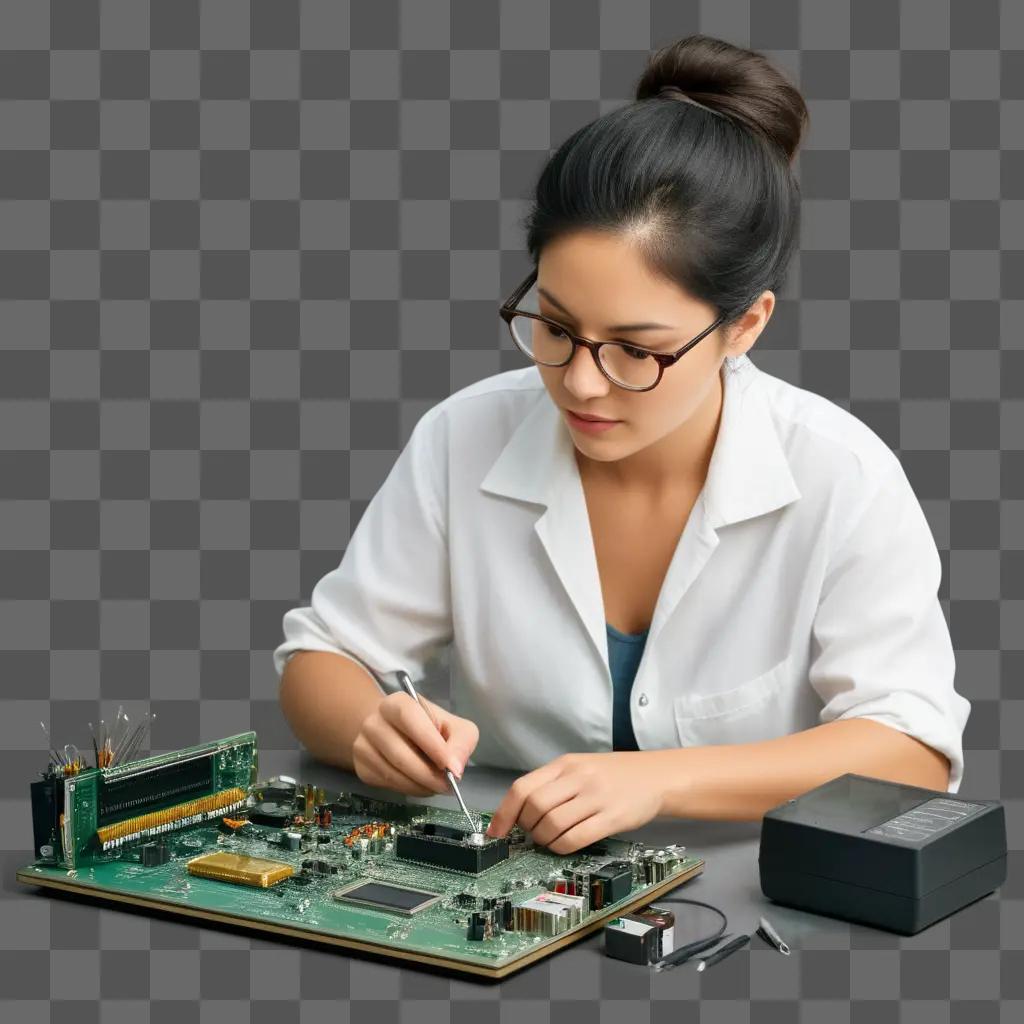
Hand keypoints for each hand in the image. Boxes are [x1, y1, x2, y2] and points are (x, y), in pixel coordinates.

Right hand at [352, 691, 479, 797]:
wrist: (396, 731)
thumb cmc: (429, 727)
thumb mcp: (454, 727)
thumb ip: (461, 742)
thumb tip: (456, 768)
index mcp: (396, 703)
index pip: (410, 718)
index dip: (431, 744)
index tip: (451, 767)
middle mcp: (374, 722)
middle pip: (400, 754)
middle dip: (428, 775)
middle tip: (448, 785)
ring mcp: (363, 745)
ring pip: (393, 774)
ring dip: (420, 786)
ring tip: (437, 786)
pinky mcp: (361, 767)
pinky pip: (387, 784)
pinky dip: (409, 789)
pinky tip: (421, 784)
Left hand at [483, 752, 664, 853]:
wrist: (656, 777)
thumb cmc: (613, 775)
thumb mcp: (580, 767)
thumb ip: (552, 784)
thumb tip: (518, 811)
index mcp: (565, 764)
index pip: (523, 787)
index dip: (504, 812)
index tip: (496, 831)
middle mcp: (578, 777)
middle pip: (534, 806)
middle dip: (526, 827)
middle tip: (531, 835)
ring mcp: (595, 797)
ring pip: (552, 824)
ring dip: (543, 840)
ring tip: (549, 841)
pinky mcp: (611, 817)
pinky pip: (575, 838)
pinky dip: (562, 847)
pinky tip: (564, 846)